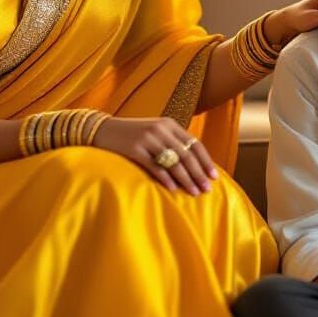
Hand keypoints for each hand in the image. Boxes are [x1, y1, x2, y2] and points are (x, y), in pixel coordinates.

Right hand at [91, 116, 217, 196]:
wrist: (103, 129)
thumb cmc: (132, 135)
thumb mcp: (154, 132)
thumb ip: (172, 142)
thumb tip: (194, 165)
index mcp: (169, 124)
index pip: (194, 143)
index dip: (205, 161)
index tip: (214, 177)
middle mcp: (161, 129)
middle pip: (186, 154)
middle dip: (198, 173)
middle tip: (207, 189)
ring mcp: (147, 138)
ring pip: (173, 161)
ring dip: (186, 179)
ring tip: (194, 192)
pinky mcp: (134, 149)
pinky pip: (155, 166)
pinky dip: (166, 178)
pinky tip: (173, 189)